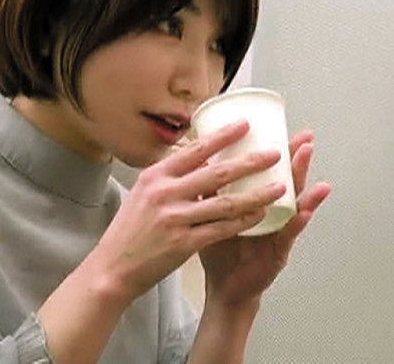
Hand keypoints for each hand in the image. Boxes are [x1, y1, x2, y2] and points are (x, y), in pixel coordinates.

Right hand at [88, 121, 287, 304]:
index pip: (195, 150)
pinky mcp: (183, 244)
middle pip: (216, 173)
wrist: (113, 267)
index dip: (223, 136)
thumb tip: (199, 159)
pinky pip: (222, 229)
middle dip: (250, 162)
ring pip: (226, 203)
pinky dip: (244, 221)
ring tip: (279, 187)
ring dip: (256, 194)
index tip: (245, 126)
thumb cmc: (130, 230)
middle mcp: (165, 193)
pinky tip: (261, 215)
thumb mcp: (144, 193)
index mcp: (155, 176)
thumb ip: (170, 177)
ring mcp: (175, 219)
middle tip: (274, 153)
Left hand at [197, 129, 331, 306]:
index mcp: (252, 199)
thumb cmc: (219, 248)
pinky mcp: (278, 251)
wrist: (224, 286)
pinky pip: (289, 233)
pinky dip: (299, 220)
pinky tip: (307, 208)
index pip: (264, 169)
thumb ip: (209, 188)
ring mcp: (277, 229)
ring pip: (293, 201)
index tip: (277, 125)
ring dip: (303, 181)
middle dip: (296, 158)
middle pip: (284, 179)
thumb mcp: (210, 212)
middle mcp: (270, 211)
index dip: (272, 148)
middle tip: (305, 138)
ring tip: (309, 162)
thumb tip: (195, 157)